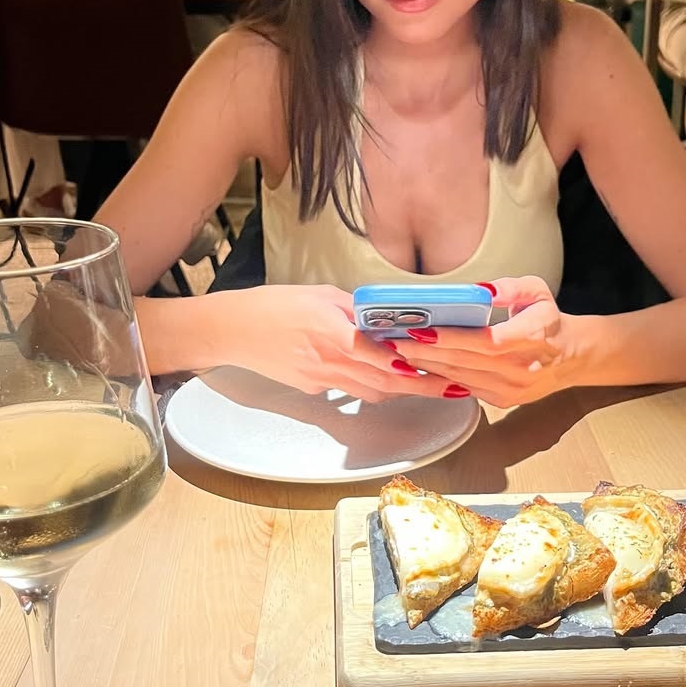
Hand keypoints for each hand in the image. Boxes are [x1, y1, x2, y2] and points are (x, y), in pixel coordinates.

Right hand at [219, 284, 456, 403]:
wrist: (233, 331)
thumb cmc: (272, 306)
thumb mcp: (320, 295)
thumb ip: (354, 308)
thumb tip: (383, 315)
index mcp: (332, 333)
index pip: (379, 355)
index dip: (410, 366)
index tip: (439, 368)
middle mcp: (330, 362)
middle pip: (384, 382)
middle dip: (422, 387)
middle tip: (452, 387)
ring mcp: (321, 380)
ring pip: (371, 391)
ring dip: (400, 389)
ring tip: (428, 382)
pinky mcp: (312, 388)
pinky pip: (350, 390)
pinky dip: (371, 385)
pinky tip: (383, 375)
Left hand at [391, 276, 584, 407]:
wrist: (572, 357)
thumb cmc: (549, 320)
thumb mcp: (537, 291)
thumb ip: (511, 288)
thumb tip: (482, 291)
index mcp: (532, 338)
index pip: (485, 341)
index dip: (451, 338)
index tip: (422, 329)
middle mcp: (521, 368)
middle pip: (465, 361)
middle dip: (425, 351)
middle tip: (394, 339)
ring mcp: (512, 389)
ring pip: (460, 378)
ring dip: (427, 365)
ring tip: (399, 351)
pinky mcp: (503, 401)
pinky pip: (465, 388)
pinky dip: (441, 376)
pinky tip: (421, 364)